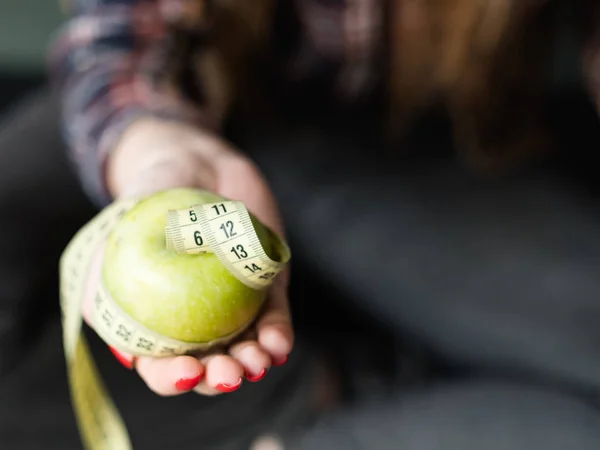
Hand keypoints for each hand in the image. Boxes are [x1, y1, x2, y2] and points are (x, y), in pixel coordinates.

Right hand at [83, 117, 292, 395]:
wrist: (192, 161)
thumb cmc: (147, 199)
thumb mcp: (116, 235)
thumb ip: (104, 281)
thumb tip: (122, 341)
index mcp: (156, 318)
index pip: (159, 363)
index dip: (170, 377)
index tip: (185, 372)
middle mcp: (196, 317)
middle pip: (208, 363)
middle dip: (220, 378)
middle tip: (228, 375)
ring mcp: (234, 302)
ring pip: (245, 346)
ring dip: (253, 361)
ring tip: (257, 362)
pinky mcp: (266, 283)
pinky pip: (274, 313)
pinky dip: (278, 332)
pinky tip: (278, 344)